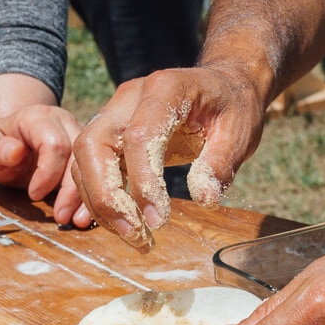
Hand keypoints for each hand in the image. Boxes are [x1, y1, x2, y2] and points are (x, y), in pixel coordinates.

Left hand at [0, 104, 91, 227]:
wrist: (16, 146)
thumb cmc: (0, 149)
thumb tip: (15, 151)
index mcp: (38, 118)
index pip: (54, 143)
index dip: (47, 173)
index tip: (33, 195)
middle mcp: (65, 122)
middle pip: (79, 156)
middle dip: (71, 191)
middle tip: (60, 217)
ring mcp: (81, 136)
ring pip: (95, 165)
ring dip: (87, 197)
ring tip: (78, 220)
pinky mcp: (92, 152)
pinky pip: (100, 174)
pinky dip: (94, 197)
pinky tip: (88, 215)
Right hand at [71, 66, 266, 250]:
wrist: (222, 87)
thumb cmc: (232, 108)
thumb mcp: (239, 133)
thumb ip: (220, 164)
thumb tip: (203, 199)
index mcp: (165, 89)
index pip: (140, 136)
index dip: (143, 182)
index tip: (158, 221)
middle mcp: (129, 98)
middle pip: (93, 145)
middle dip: (106, 197)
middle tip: (136, 234)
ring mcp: (115, 114)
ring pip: (85, 159)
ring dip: (101, 204)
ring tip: (135, 237)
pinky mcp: (112, 135)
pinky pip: (91, 167)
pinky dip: (101, 199)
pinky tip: (124, 224)